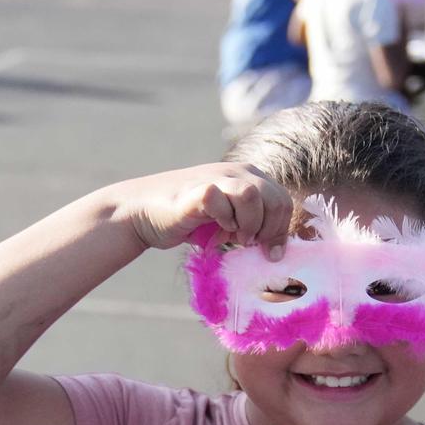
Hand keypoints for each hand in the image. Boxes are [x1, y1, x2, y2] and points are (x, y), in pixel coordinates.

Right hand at [112, 162, 295, 255]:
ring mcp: (217, 177)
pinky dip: (224, 219)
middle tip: (251, 244)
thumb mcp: (228, 223)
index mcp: (248, 177)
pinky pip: (223, 199)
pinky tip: (217, 227)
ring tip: (237, 237)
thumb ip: (252, 227)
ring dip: (250, 223)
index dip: (282, 230)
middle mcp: (236, 172)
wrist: (142, 214)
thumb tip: (277, 251)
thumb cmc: (187, 221)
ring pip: (253, 195)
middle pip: (276, 198)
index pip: (282, 201)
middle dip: (270, 230)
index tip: (270, 252)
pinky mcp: (198, 190)